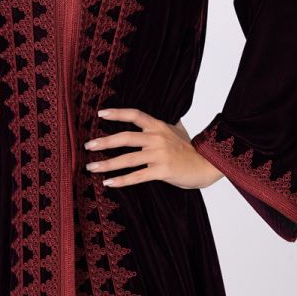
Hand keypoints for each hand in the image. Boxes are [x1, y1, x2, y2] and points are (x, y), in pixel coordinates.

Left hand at [84, 107, 223, 189]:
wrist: (208, 165)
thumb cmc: (191, 149)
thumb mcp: (177, 130)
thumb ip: (164, 123)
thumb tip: (157, 114)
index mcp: (158, 126)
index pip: (135, 115)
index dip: (117, 113)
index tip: (100, 114)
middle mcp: (157, 138)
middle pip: (125, 137)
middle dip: (104, 141)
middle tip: (88, 145)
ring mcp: (159, 154)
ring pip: (127, 159)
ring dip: (107, 163)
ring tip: (91, 167)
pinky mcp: (162, 170)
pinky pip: (137, 176)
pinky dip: (121, 180)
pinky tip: (108, 183)